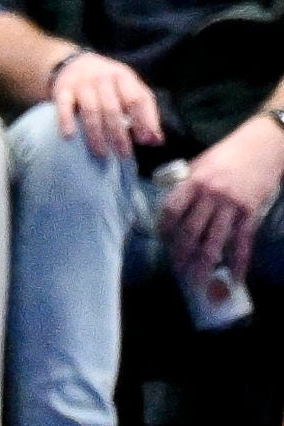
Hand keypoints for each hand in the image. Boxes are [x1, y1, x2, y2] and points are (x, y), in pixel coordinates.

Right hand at [50, 49, 161, 160]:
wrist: (74, 63)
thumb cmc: (109, 83)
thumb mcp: (131, 90)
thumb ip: (145, 113)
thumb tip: (156, 141)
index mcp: (123, 77)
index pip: (135, 99)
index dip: (142, 120)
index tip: (144, 140)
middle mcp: (102, 78)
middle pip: (112, 109)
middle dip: (119, 134)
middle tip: (123, 154)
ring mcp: (81, 84)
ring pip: (90, 110)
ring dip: (96, 134)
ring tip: (101, 153)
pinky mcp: (62, 89)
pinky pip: (64, 106)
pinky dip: (66, 121)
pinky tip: (69, 136)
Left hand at [162, 114, 283, 283]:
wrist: (264, 145)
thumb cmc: (229, 153)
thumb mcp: (200, 163)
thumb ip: (185, 184)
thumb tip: (172, 206)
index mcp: (194, 180)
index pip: (171, 209)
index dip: (163, 227)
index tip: (161, 239)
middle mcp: (211, 195)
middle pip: (190, 230)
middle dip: (181, 252)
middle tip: (175, 268)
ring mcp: (232, 205)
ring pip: (214, 240)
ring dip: (203, 263)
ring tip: (196, 280)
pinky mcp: (251, 212)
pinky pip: (242, 242)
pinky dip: (238, 261)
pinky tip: (233, 277)